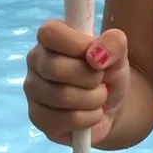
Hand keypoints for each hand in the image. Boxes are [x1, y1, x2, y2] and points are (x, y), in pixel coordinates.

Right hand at [24, 21, 130, 146]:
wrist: (110, 104)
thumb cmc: (108, 71)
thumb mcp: (119, 53)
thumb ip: (114, 42)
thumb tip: (96, 54)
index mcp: (51, 38)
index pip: (50, 33)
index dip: (77, 44)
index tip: (95, 55)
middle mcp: (36, 61)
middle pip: (56, 68)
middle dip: (90, 77)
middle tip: (101, 80)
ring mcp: (33, 90)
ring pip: (62, 96)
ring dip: (93, 99)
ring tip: (99, 97)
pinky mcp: (37, 117)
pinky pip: (65, 119)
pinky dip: (89, 118)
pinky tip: (91, 113)